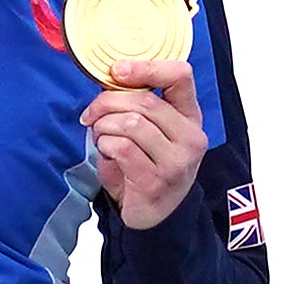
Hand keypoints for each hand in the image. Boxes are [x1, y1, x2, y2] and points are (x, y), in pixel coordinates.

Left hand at [83, 53, 209, 229]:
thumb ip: (139, 105)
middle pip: (144, 102)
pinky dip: (105, 145)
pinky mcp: (155, 180)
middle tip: (91, 113)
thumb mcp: (151, 132)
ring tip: (101, 136)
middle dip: (107, 103)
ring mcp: (176, 161)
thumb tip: (111, 77)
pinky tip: (106, 152)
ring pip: (130, 123)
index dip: (146, 67)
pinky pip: (121, 148)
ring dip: (104, 127)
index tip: (117, 71)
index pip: (180, 75)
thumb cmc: (147, 167)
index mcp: (190, 117)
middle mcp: (190, 138)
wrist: (154, 216)